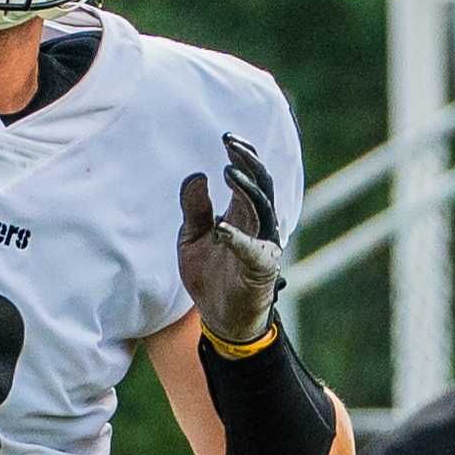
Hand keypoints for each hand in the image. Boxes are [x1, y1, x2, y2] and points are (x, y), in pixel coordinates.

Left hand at [177, 135, 290, 352]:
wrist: (219, 317)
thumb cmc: (210, 274)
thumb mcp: (192, 236)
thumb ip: (195, 208)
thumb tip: (197, 176)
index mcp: (242, 213)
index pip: (249, 176)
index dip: (241, 155)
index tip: (226, 138)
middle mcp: (257, 224)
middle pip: (261, 184)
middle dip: (249, 161)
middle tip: (231, 143)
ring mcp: (262, 245)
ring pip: (262, 208)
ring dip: (246, 189)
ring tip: (229, 171)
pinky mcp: (260, 269)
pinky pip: (252, 250)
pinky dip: (238, 239)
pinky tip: (221, 228)